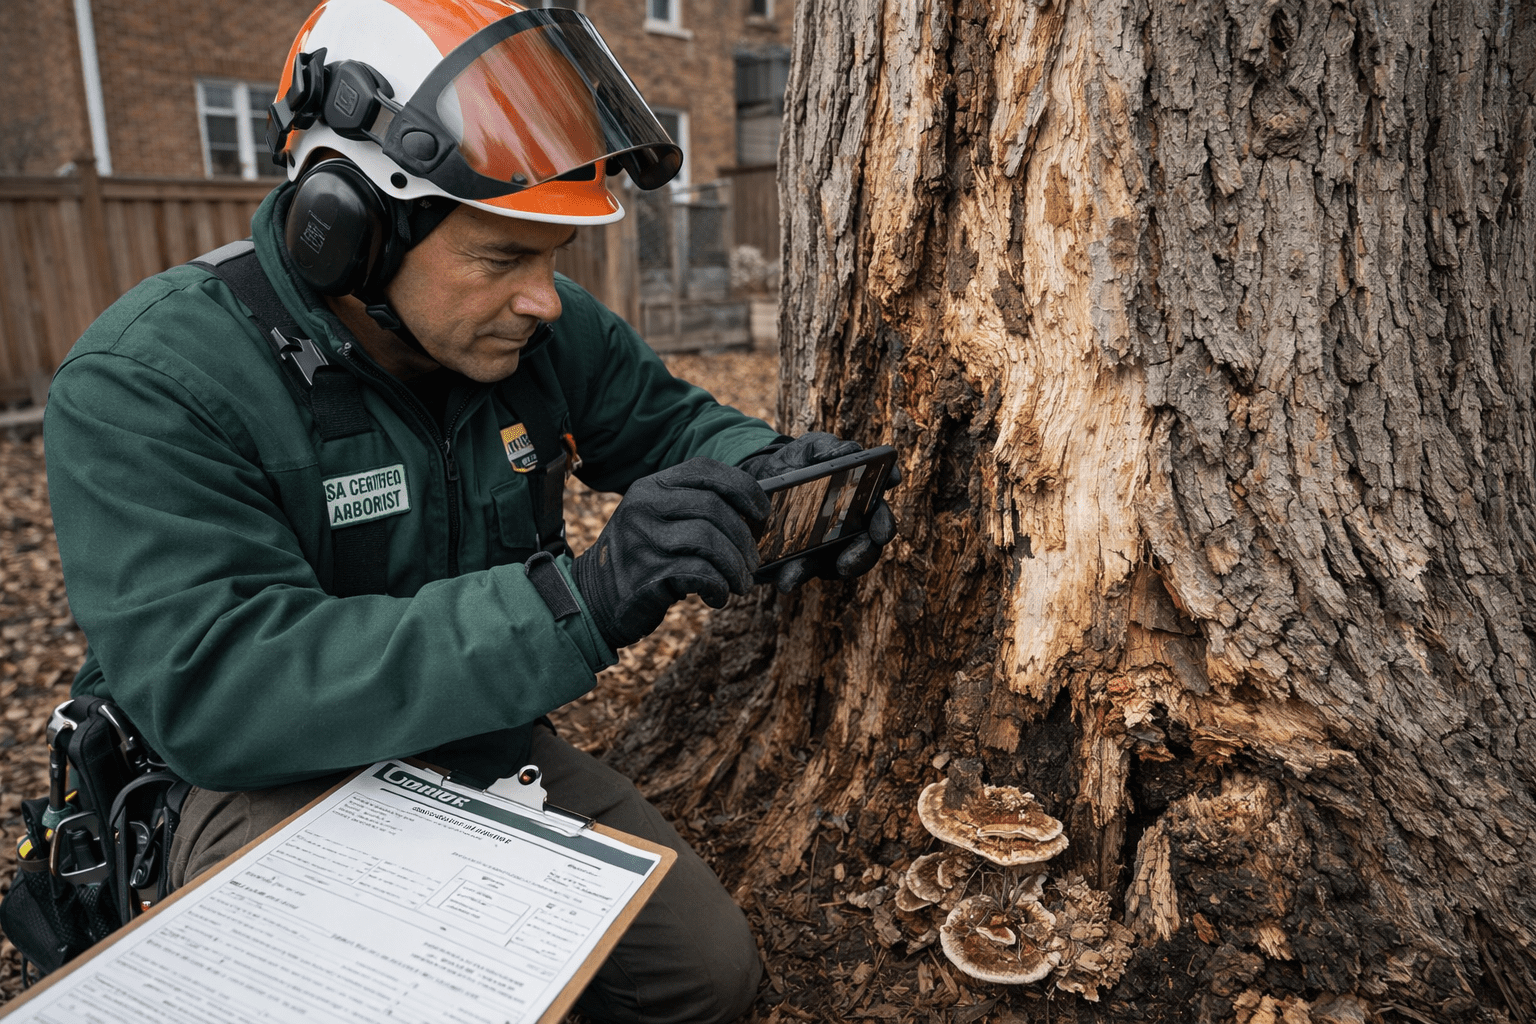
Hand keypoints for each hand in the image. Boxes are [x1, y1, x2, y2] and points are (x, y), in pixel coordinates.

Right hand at [571, 458, 770, 648]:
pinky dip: (718, 586)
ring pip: (709, 541)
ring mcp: (642, 539)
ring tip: (740, 583)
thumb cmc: (641, 558)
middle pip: (713, 508)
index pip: (705, 470)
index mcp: (650, 486)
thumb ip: (691, 509)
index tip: (762, 512)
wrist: (594, 598)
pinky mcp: (646, 575)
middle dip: (743, 538)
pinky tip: (717, 596)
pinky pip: (700, 573)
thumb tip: (752, 515)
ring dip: (735, 566)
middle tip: (751, 562)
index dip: (743, 487)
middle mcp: (643, 506)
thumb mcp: (656, 520)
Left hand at [739, 432, 899, 593]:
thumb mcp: (812, 447)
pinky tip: (783, 579)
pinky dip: (793, 576)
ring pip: (836, 566)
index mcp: (862, 501)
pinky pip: (803, 573)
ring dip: (817, 573)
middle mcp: (853, 528)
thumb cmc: (799, 461)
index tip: (881, 534)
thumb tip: (849, 452)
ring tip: (797, 576)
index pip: (881, 515)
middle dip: (859, 557)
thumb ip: (830, 447)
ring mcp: (831, 548)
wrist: (763, 478)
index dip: (884, 523)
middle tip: (846, 563)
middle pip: (867, 548)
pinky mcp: (806, 560)